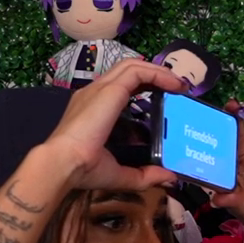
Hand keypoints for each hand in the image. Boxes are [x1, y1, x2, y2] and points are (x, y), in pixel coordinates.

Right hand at [38, 59, 185, 190]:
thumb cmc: (84, 170)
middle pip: (128, 70)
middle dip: (155, 74)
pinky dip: (158, 74)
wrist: (64, 163)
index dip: (145, 86)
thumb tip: (169, 177)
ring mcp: (100, 89)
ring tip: (179, 83)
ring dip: (159, 71)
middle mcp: (95, 93)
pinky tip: (174, 84)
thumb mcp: (121, 174)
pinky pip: (138, 71)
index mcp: (93, 108)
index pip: (122, 86)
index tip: (166, 96)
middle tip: (178, 87)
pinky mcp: (109, 90)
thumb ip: (145, 175)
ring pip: (132, 65)